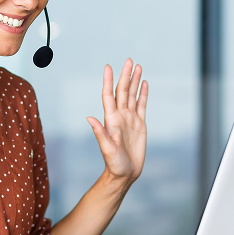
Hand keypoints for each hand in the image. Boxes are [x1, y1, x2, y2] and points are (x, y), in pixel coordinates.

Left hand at [87, 59, 147, 190]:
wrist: (125, 173)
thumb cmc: (114, 163)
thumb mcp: (106, 149)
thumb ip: (99, 133)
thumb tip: (89, 118)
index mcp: (111, 119)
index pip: (109, 95)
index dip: (108, 81)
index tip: (108, 66)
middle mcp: (120, 116)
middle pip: (122, 91)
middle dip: (125, 75)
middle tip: (129, 60)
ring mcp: (130, 119)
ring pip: (133, 95)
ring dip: (134, 81)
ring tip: (137, 66)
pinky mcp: (140, 124)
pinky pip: (142, 105)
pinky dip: (143, 94)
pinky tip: (144, 83)